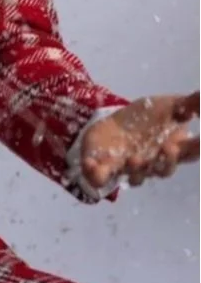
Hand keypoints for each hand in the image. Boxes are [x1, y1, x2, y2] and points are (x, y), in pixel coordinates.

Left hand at [81, 91, 198, 190]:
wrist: (111, 124)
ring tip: (134, 158)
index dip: (196, 147)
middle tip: (168, 147)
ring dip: (135, 170)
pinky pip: (100, 177)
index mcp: (170, 150)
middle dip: (166, 161)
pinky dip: (96, 174)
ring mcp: (128, 169)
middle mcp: (152, 164)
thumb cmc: (145, 118)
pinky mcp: (104, 169)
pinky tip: (92, 165)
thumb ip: (188, 104)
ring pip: (135, 177)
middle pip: (163, 169)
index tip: (200, 139)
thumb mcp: (167, 106)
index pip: (188, 152)